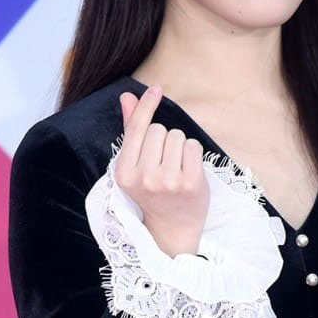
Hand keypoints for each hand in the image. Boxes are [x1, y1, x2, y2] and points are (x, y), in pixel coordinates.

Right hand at [114, 86, 209, 256]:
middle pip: (159, 130)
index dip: (146, 105)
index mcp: (124, 172)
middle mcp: (144, 177)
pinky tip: (188, 171)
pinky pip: (193, 147)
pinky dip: (193, 154)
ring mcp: (168, 181)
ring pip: (177, 136)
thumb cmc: (153, 193)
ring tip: (175, 168)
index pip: (136, 128)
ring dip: (180, 147)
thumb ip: (131, 130)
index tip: (156, 89)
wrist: (172, 228)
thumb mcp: (135, 166)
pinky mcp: (190, 183)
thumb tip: (127, 97)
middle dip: (164, 139)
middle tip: (164, 163)